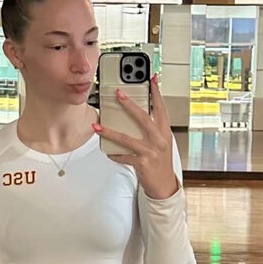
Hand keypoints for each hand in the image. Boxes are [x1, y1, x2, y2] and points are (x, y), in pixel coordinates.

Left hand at [92, 73, 179, 199]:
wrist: (164, 185)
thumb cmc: (161, 162)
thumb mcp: (161, 142)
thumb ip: (152, 128)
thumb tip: (135, 112)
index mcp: (164, 131)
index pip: (161, 108)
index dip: (156, 93)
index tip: (152, 78)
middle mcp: (159, 140)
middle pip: (143, 118)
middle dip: (129, 104)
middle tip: (118, 93)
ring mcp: (150, 152)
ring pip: (127, 138)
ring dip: (110, 131)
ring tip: (98, 126)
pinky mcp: (142, 164)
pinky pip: (123, 156)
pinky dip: (114, 153)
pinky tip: (107, 150)